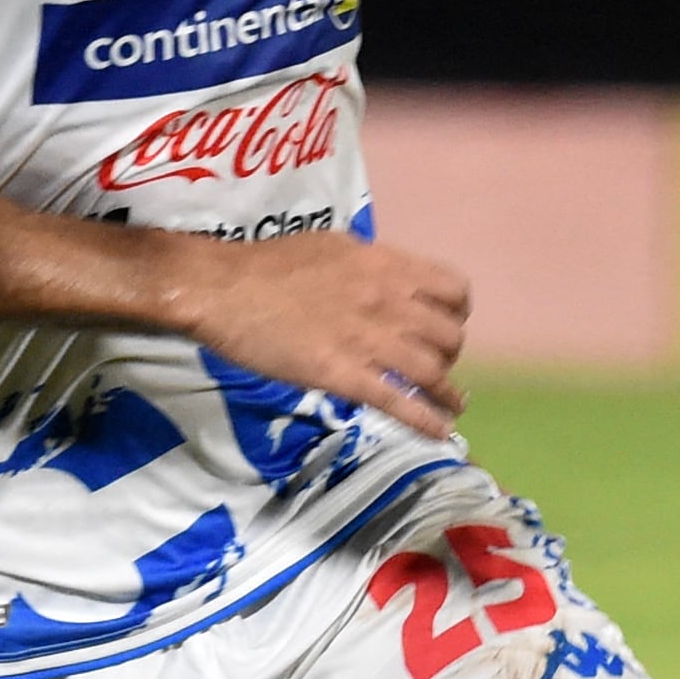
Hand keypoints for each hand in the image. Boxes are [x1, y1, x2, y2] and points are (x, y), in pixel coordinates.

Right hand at [177, 230, 471, 440]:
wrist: (223, 289)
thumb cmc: (269, 264)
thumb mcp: (330, 246)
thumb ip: (367, 264)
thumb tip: (386, 279)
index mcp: (383, 265)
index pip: (452, 289)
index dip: (456, 311)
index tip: (444, 322)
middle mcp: (387, 301)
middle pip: (448, 335)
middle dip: (448, 353)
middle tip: (434, 364)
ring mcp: (368, 341)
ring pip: (433, 372)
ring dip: (446, 392)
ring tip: (450, 404)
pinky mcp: (344, 376)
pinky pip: (400, 403)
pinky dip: (427, 422)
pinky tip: (440, 432)